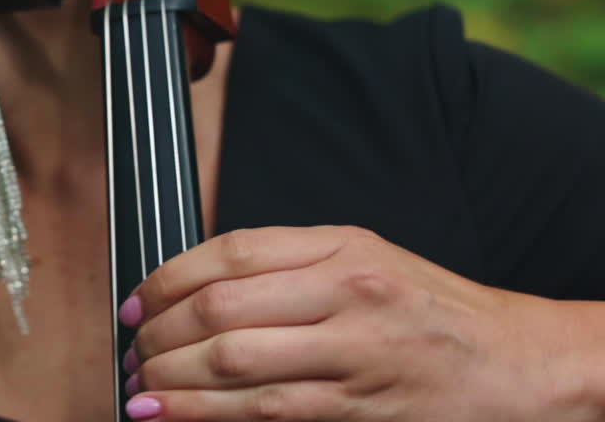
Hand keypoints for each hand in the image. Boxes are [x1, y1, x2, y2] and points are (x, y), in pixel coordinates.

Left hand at [117, 226, 585, 420]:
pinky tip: (169, 415)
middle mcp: (344, 289)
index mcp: (339, 245)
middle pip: (220, 306)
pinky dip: (204, 413)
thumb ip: (288, 262)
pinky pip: (264, 408)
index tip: (136, 302)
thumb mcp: (365, 258)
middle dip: (159, 334)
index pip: (227, 251)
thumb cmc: (432, 311)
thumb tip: (197, 285)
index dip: (165, 278)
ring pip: (233, 359)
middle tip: (135, 351)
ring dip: (171, 377)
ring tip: (141, 388)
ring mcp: (353, 349)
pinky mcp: (359, 406)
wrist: (515, 365)